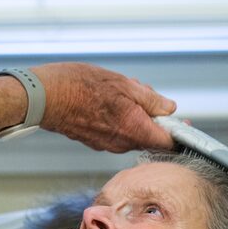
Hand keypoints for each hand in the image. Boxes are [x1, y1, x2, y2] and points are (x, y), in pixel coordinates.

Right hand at [31, 62, 176, 152]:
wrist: (45, 96)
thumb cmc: (79, 87)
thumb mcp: (123, 84)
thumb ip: (150, 99)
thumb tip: (168, 108)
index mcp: (134, 129)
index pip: (168, 142)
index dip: (178, 132)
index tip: (181, 122)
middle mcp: (121, 143)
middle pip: (149, 135)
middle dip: (151, 115)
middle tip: (142, 91)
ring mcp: (106, 144)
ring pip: (131, 132)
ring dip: (133, 114)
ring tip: (119, 91)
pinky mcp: (93, 141)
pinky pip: (115, 132)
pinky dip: (117, 118)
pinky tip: (105, 99)